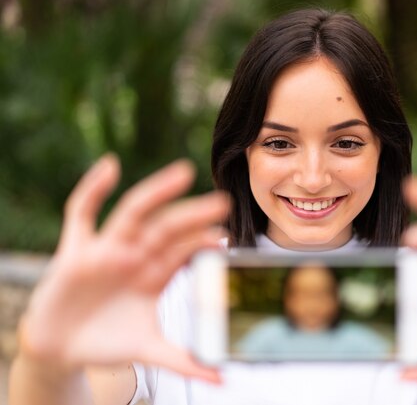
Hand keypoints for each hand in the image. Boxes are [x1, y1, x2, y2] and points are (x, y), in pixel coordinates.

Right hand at [18, 155, 229, 382]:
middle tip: (222, 202)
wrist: (62, 348)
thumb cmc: (108, 342)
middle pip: (167, 229)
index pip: (184, 252)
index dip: (203, 244)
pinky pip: (81, 212)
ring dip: (156, 193)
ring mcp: (108, 250)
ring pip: (135, 214)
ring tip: (182, 173)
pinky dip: (92, 189)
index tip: (225, 238)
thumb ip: (184, 362)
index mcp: (155, 276)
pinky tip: (109, 167)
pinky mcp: (76, 249)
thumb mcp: (148, 350)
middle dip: (192, 216)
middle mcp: (136, 257)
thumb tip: (221, 379)